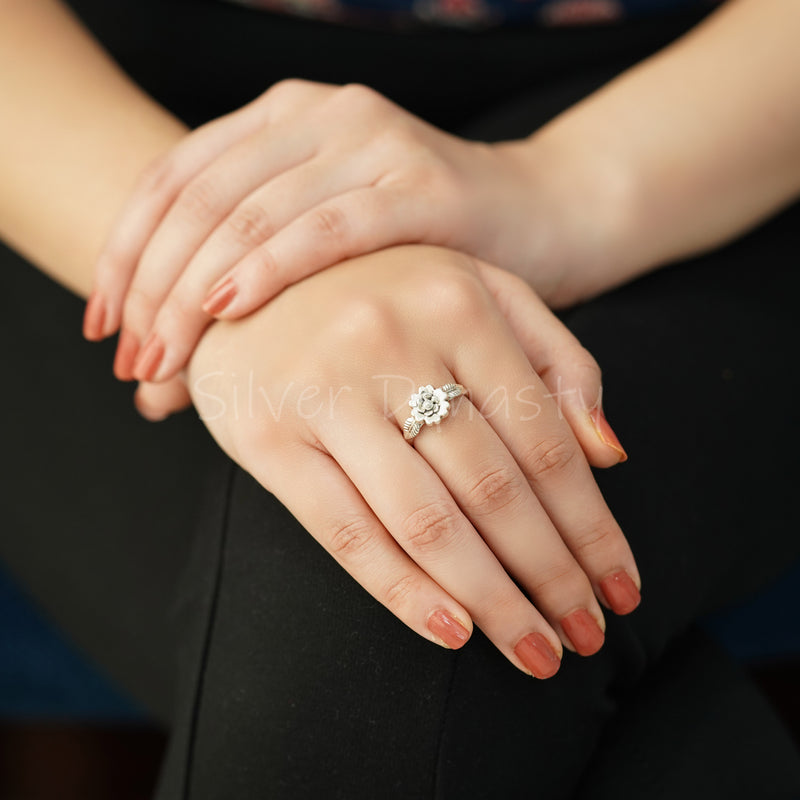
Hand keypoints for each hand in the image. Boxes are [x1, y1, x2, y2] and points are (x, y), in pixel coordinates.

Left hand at [83, 80, 575, 382]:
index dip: (124, 254)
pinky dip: (270, 269)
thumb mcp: (322, 265)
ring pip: (250, 213)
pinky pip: (326, 227)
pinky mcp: (419, 185)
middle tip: (132, 360)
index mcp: (282, 120)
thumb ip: (240, 305)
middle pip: (199, 198)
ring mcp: (370, 142)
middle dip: (151, 285)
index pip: (172, 179)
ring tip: (162, 359)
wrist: (538, 220)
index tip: (103, 329)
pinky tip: (228, 310)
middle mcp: (319, 114)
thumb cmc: (421, 254)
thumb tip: (154, 396)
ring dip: (191, 291)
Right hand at [160, 245, 637, 677]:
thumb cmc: (381, 291)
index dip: (592, 526)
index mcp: (458, 305)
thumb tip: (611, 453)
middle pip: (494, 487)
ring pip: (427, 520)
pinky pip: (346, 531)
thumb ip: (555, 360)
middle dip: (552, 575)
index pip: (546, 440)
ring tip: (536, 652)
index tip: (624, 587)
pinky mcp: (268, 436)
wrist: (250, 280)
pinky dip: (404, 591)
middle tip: (588, 636)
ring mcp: (325, 391)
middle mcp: (393, 343)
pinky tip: (453, 634)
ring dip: (492, 600)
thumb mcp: (478, 290)